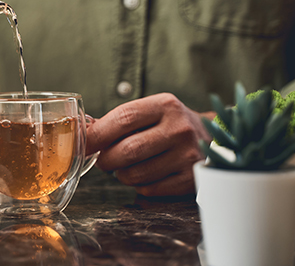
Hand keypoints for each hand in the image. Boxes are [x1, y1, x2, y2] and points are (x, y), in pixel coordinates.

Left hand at [86, 93, 213, 196]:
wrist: (213, 141)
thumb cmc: (169, 126)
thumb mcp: (150, 112)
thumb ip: (118, 121)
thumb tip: (82, 132)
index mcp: (165, 105)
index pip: (123, 118)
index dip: (97, 134)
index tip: (82, 144)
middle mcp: (180, 128)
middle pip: (127, 150)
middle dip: (106, 159)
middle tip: (104, 160)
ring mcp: (188, 156)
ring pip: (135, 174)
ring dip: (121, 174)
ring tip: (128, 166)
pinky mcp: (191, 180)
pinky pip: (149, 189)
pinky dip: (139, 185)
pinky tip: (147, 174)